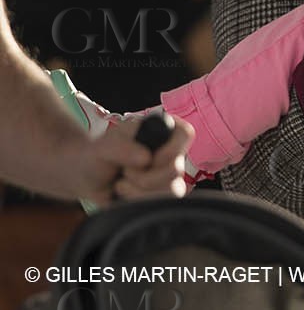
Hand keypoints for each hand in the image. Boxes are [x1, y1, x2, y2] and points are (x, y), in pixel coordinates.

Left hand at [58, 113, 196, 207]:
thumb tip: (146, 159)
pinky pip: (163, 204)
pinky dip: (139, 201)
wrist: (86, 178)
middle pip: (176, 169)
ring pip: (172, 190)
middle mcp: (171, 152)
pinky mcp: (163, 195)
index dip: (169, 150)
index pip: (185, 134)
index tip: (147, 158)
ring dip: (139, 191)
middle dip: (143, 176)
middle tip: (124, 172)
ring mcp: (169, 175)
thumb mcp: (103, 147)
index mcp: (163, 131)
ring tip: (122, 184)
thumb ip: (122, 148)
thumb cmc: (97, 156)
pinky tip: (126, 195)